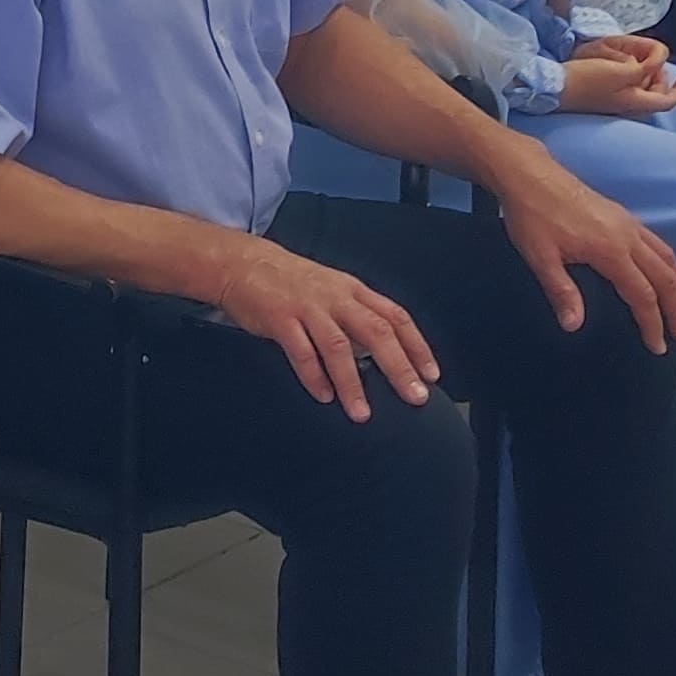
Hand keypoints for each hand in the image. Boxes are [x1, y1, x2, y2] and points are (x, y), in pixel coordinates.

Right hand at [203, 232, 436, 419]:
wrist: (243, 262)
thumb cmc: (292, 283)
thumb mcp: (332, 290)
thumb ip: (357, 317)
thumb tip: (384, 355)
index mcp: (353, 290)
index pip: (395, 317)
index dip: (417, 346)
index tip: (432, 375)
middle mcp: (335, 297)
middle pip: (376, 332)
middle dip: (399, 367)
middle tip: (415, 397)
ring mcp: (307, 307)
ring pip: (338, 346)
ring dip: (353, 383)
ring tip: (362, 413)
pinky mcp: (279, 318)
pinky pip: (300, 351)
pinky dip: (313, 376)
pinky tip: (324, 396)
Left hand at [489, 154, 675, 352]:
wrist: (530, 175)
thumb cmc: (532, 216)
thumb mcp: (539, 257)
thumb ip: (561, 291)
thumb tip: (574, 325)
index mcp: (610, 250)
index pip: (642, 295)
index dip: (653, 324)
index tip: (657, 347)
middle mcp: (628, 236)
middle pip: (665, 277)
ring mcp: (629, 223)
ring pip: (667, 258)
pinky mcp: (623, 216)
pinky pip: (658, 244)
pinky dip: (670, 265)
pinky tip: (666, 275)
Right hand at [555, 37, 675, 119]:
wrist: (554, 88)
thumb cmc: (588, 80)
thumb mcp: (623, 70)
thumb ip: (647, 66)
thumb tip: (659, 62)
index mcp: (636, 102)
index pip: (668, 101)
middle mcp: (628, 107)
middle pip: (655, 96)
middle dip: (662, 79)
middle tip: (658, 63)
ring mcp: (614, 104)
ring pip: (640, 92)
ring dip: (646, 76)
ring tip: (641, 60)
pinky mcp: (602, 98)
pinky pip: (626, 89)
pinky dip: (631, 78)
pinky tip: (622, 66)